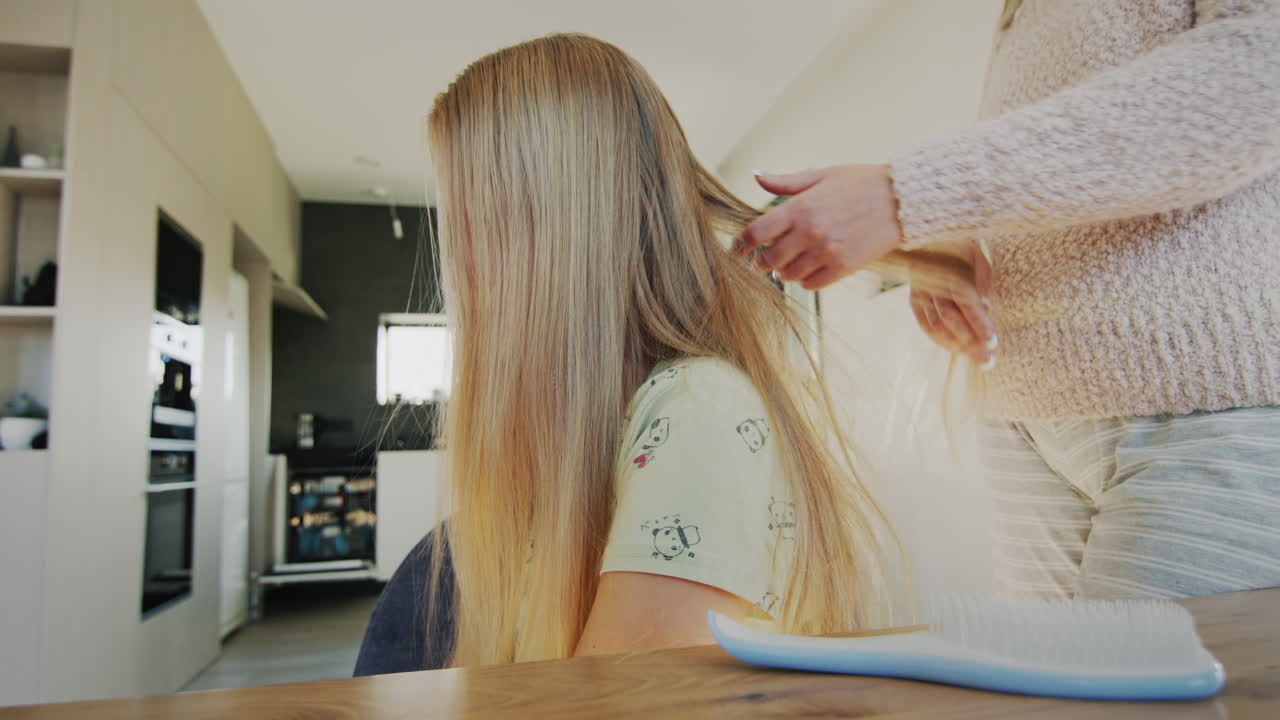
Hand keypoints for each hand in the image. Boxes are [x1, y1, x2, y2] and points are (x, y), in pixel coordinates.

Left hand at [735, 164, 903, 289]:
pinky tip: (808, 270)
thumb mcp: (822, 175)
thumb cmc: (861, 183)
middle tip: (760, 263)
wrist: (902, 199)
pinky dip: (805, 280)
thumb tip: (757, 176)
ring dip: (783, 272)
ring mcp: (826, 252)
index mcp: (800, 207)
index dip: (739, 246)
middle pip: (768, 259)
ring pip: (788, 275)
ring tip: (788, 264)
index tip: (736, 252)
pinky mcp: (843, 268)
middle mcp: (810, 232)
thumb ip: (786, 182)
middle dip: (759, 264)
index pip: (755, 233)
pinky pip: (811, 284)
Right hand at [908, 241, 997, 368]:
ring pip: (936, 326)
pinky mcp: (914, 300)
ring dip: (957, 346)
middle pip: (951, 320)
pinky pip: (925, 325)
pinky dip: (940, 340)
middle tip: (988, 361)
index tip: (992, 342)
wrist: (927, 239)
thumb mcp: (977, 256)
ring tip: (976, 358)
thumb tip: (984, 306)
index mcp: (951, 270)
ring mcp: (920, 294)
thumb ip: (982, 279)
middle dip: (970, 343)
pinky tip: (956, 349)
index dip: (979, 323)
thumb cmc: (960, 249)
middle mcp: (932, 285)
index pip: (966, 302)